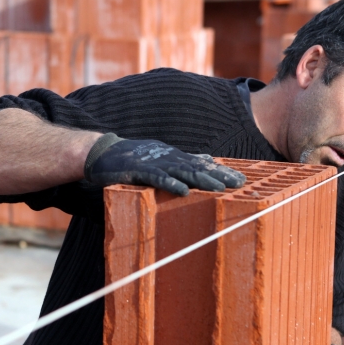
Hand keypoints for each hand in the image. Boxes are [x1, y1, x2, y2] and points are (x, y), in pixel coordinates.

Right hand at [84, 133, 246, 195]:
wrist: (102, 153)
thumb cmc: (131, 157)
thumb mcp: (160, 156)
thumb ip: (182, 160)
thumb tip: (207, 159)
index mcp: (174, 155)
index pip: (202, 163)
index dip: (222, 170)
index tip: (241, 179)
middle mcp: (168, 157)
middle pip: (198, 167)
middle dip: (219, 175)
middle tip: (239, 184)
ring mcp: (154, 163)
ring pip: (182, 172)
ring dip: (202, 180)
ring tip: (219, 189)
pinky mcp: (139, 171)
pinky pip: (157, 178)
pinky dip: (170, 184)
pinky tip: (183, 192)